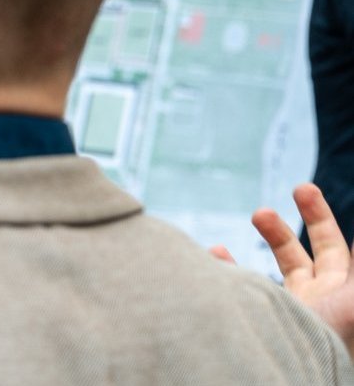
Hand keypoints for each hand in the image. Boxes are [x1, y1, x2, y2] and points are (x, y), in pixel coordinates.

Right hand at [218, 184, 353, 352]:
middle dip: (298, 223)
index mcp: (344, 289)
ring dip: (269, 238)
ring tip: (258, 214)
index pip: (334, 246)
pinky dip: (227, 270)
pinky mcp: (261, 318)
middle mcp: (319, 298)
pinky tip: (216, 253)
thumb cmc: (335, 334)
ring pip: (277, 268)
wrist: (296, 370)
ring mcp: (290, 309)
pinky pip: (242, 291)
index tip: (304, 190)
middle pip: (308, 253)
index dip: (322, 218)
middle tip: (290, 193)